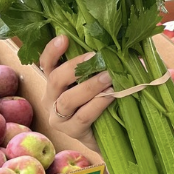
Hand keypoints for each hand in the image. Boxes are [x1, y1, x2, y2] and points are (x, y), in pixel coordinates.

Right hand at [37, 34, 112, 150]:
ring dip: (89, 86)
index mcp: (56, 83)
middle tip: (97, 56)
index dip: (52, 51)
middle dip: (75, 67)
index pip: (47, 64)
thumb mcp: (101, 80)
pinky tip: (112, 95)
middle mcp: (52, 99)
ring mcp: (59, 118)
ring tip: (109, 76)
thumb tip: (126, 45)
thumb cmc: (105, 100)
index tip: (64, 38)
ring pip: (67, 100)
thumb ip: (104, 64)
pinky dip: (98, 104)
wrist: (109, 135)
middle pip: (55, 80)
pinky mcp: (72, 132)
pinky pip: (82, 116)